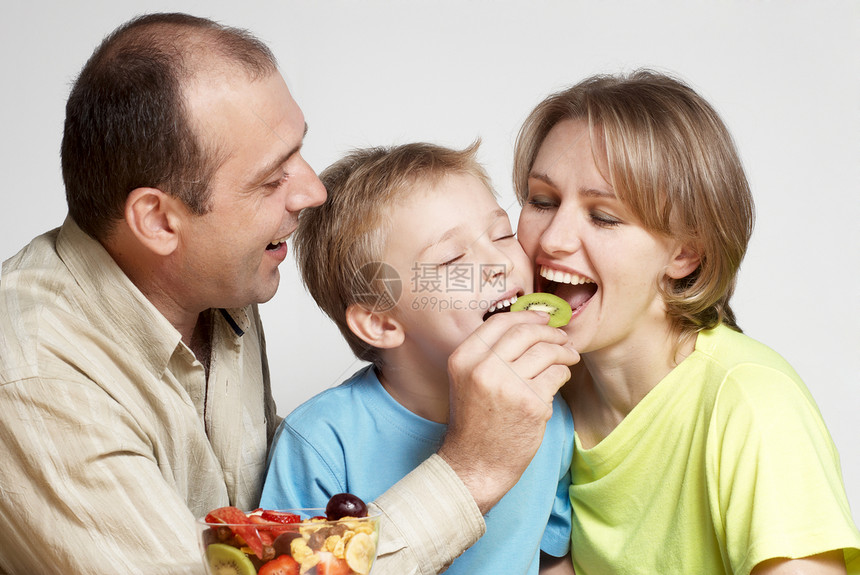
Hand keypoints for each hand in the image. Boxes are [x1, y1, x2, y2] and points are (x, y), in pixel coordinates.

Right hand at [438, 310, 578, 513]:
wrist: (475, 464)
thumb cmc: (475, 422)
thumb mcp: (467, 380)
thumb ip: (488, 354)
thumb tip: (527, 325)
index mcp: (464, 359)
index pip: (500, 322)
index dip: (527, 315)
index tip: (544, 318)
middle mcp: (483, 368)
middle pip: (526, 332)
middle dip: (550, 331)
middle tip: (563, 338)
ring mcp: (508, 386)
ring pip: (546, 352)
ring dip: (564, 352)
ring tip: (569, 357)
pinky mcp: (531, 404)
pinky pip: (557, 375)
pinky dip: (563, 373)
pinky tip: (561, 378)